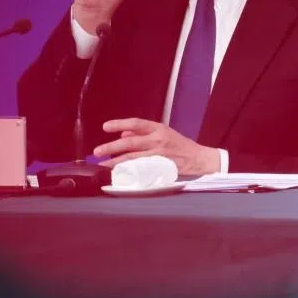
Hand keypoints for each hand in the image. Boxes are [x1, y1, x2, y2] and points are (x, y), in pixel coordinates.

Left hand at [92, 118, 220, 174]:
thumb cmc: (179, 145)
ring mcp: (159, 155)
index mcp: (158, 128)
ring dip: (116, 162)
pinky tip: (119, 173)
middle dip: (112, 147)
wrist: (199, 159)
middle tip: (97, 151)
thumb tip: (123, 135)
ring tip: (103, 164)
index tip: (105, 127)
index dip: (119, 124)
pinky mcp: (161, 168)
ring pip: (134, 158)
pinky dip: (129, 170)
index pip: (136, 123)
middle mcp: (158, 140)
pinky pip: (142, 169)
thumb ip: (142, 134)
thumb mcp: (162, 134)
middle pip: (131, 142)